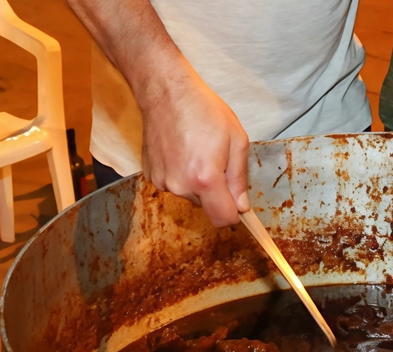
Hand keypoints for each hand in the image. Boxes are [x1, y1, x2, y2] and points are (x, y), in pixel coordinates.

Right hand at [139, 70, 249, 226]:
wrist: (167, 92)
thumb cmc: (205, 111)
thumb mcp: (237, 142)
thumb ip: (239, 179)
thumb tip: (242, 207)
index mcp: (204, 179)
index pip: (222, 218)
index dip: (234, 212)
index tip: (238, 200)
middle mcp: (180, 185)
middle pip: (207, 206)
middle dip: (217, 191)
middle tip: (217, 161)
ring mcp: (162, 181)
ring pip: (191, 195)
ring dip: (198, 182)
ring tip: (198, 152)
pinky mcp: (150, 175)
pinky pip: (175, 185)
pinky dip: (182, 175)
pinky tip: (182, 152)